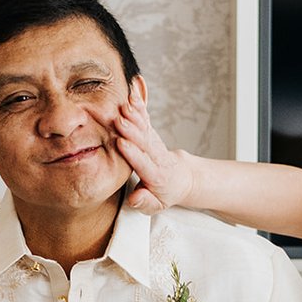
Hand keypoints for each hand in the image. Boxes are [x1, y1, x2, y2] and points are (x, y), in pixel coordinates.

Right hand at [113, 88, 193, 213]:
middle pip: (145, 143)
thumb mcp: (155, 206)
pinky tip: (132, 96)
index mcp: (156, 176)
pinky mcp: (153, 135)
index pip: (144, 164)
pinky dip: (140, 108)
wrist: (181, 179)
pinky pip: (147, 121)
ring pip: (146, 129)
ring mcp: (156, 144)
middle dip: (132, 131)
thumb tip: (135, 198)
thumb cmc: (164, 194)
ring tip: (125, 105)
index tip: (122, 143)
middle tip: (119, 121)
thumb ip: (145, 203)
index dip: (134, 154)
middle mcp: (157, 158)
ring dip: (136, 116)